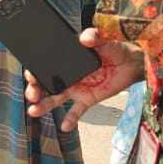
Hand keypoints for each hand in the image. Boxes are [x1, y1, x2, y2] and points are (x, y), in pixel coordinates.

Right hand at [25, 28, 145, 131]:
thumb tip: (85, 38)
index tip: (31, 76)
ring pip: (55, 99)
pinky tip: (65, 126)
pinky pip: (77, 112)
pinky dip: (71, 119)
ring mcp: (76, 89)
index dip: (35, 72)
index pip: (45, 66)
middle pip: (45, 85)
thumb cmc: (115, 49)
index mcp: (67, 61)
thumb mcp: (104, 40)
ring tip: (34, 111)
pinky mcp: (88, 99)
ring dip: (44, 105)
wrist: (132, 64)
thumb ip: (94, 37)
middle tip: (32, 95)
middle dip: (35, 90)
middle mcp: (68, 76)